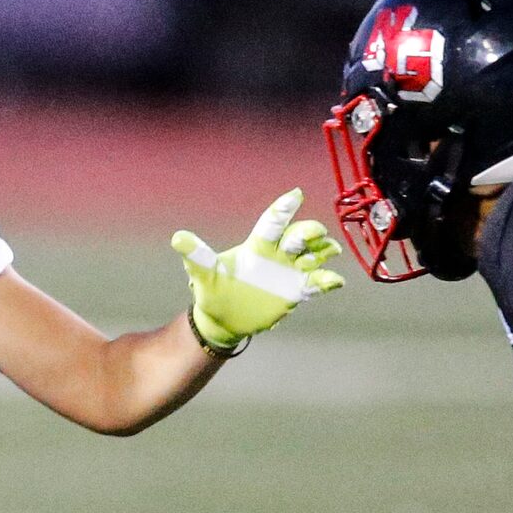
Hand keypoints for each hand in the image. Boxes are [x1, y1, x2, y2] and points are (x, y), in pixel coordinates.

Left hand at [174, 189, 344, 354]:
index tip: (296, 194)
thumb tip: (177, 238)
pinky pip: (316, 284)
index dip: (284, 209)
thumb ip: (197, 256)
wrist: (223, 318)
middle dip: (308, 232)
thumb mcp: (204, 275)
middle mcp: (277, 255)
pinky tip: (334, 281)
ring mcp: (289, 272)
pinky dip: (326, 281)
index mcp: (256, 247)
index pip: (272, 223)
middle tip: (313, 232)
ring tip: (330, 251)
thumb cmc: (213, 291)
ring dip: (323, 251)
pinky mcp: (296, 291)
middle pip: (298, 237)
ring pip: (313, 255)